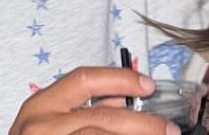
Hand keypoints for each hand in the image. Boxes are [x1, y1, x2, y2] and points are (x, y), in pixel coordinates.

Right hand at [9, 67, 178, 134]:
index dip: (120, 79)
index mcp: (40, 105)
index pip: (84, 79)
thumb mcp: (50, 122)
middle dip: (143, 123)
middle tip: (168, 129)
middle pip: (102, 117)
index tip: (148, 85)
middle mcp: (41, 126)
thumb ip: (84, 108)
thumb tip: (124, 99)